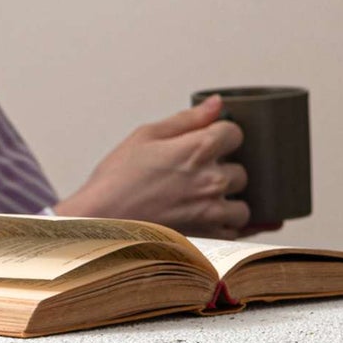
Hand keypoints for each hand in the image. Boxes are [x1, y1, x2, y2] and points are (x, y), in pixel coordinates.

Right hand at [56, 97, 256, 236]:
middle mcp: (211, 180)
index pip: (235, 134)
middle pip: (242, 171)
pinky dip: (226, 229)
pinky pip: (234, 234)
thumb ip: (187, 119)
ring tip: (206, 202)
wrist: (100, 220)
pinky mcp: (206, 237)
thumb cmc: (116, 180)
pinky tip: (211, 223)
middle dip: (224, 171)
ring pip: (242, 207)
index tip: (210, 142)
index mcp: (198, 149)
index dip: (222, 136)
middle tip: (199, 176)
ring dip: (229, 203)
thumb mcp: (146, 136)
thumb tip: (216, 104)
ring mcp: (211, 212)